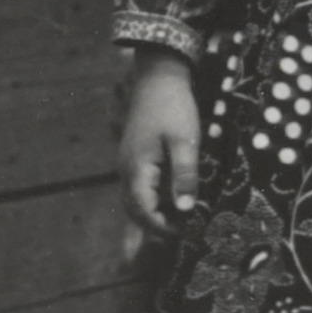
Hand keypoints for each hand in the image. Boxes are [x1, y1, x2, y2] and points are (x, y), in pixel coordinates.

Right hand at [119, 48, 200, 236]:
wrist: (158, 77)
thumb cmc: (173, 107)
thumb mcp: (185, 141)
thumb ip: (184, 175)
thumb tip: (185, 209)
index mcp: (137, 169)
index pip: (144, 211)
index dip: (162, 227)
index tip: (185, 233)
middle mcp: (126, 170)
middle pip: (134, 210)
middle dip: (153, 227)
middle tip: (178, 235)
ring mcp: (128, 163)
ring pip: (133, 200)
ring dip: (148, 216)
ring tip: (166, 229)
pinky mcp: (134, 157)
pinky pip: (137, 188)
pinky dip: (148, 201)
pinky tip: (165, 202)